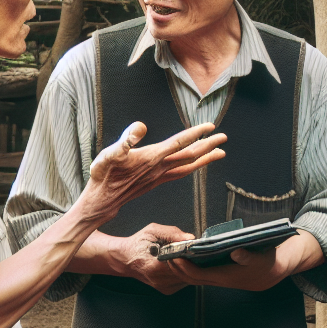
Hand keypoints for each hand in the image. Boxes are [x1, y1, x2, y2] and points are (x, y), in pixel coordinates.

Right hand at [82, 121, 225, 223]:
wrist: (102, 201)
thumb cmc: (103, 176)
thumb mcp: (108, 154)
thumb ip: (125, 141)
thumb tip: (140, 127)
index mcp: (152, 158)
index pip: (179, 143)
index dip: (196, 134)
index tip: (211, 126)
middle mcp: (160, 168)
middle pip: (190, 155)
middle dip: (208, 145)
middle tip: (224, 137)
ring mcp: (159, 176)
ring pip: (188, 166)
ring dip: (205, 158)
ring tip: (220, 152)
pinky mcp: (156, 181)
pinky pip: (181, 173)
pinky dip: (193, 166)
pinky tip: (196, 164)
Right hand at [117, 223, 195, 293]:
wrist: (125, 259)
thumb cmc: (139, 244)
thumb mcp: (153, 231)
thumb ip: (172, 233)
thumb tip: (190, 238)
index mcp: (154, 266)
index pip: (182, 263)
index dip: (190, 254)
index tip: (192, 246)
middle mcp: (160, 280)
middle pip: (189, 273)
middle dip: (194, 261)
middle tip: (192, 250)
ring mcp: (164, 286)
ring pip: (189, 279)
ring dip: (191, 267)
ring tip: (186, 255)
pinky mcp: (167, 290)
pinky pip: (185, 282)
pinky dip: (186, 273)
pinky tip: (181, 264)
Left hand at [170, 244, 287, 291]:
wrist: (277, 271)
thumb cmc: (269, 262)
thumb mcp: (261, 258)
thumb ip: (248, 257)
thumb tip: (235, 252)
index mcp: (227, 276)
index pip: (198, 275)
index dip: (184, 267)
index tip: (174, 256)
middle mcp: (221, 280)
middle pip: (192, 278)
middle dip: (177, 268)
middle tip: (165, 255)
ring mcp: (222, 279)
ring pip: (196, 277)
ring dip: (183, 269)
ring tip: (172, 255)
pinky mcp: (223, 276)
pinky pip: (202, 274)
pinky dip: (192, 268)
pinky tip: (188, 258)